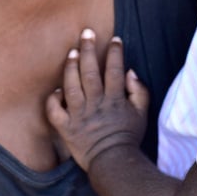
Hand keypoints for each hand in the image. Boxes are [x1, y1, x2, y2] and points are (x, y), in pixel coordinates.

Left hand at [45, 29, 148, 172]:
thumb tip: (129, 71)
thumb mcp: (142, 114)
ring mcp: (79, 116)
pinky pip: (55, 111)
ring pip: (72, 87)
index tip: (115, 39)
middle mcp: (95, 105)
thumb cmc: (128, 136)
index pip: (114, 71)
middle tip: (86, 32)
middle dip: (89, 50)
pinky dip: (54, 99)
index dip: (115, 53)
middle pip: (90, 73)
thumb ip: (139, 91)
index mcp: (114, 100)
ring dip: (71, 68)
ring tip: (73, 51)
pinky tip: (57, 89)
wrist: (113, 163)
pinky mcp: (66, 128)